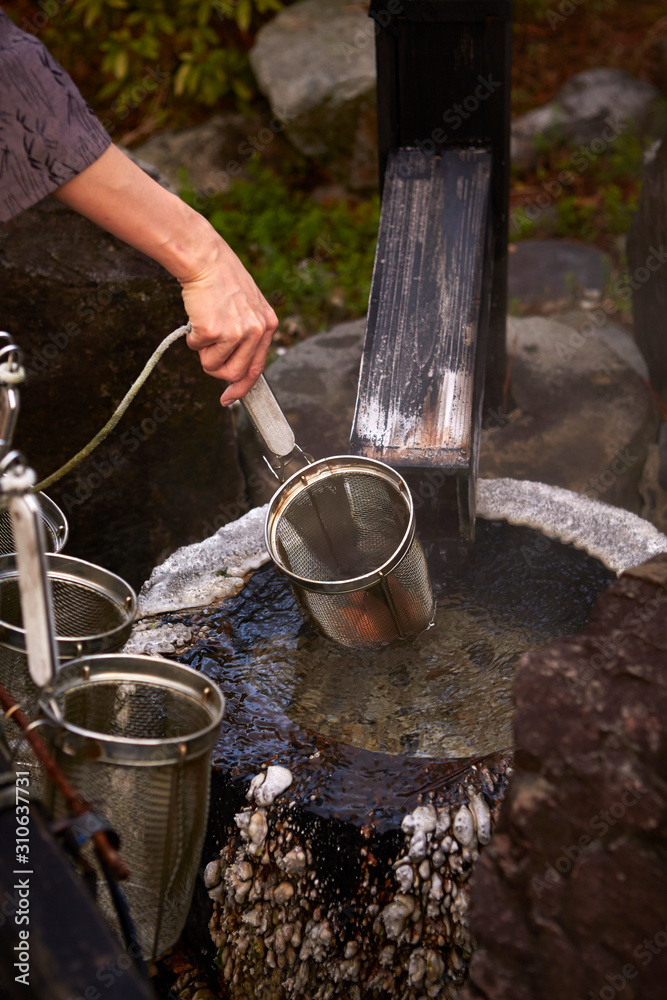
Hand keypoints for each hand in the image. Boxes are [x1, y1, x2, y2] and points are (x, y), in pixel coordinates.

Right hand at [181, 236, 277, 404]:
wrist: (205, 259)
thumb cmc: (222, 280)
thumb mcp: (248, 306)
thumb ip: (248, 335)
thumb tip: (235, 368)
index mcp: (268, 325)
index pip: (257, 368)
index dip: (242, 388)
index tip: (229, 398)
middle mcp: (256, 330)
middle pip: (235, 374)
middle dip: (217, 370)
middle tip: (209, 352)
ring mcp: (236, 332)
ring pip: (214, 366)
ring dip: (204, 354)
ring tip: (205, 328)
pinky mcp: (214, 330)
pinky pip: (197, 349)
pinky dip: (192, 338)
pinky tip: (197, 317)